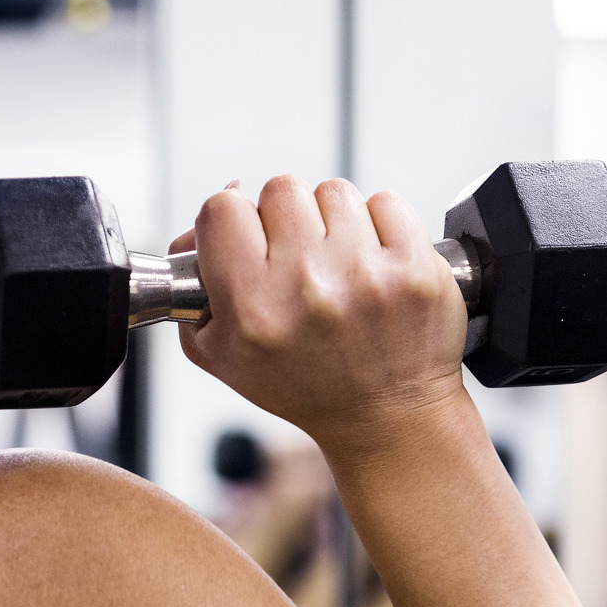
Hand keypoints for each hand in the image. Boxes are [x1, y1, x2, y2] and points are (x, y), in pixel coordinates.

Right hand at [169, 175, 469, 449]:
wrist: (386, 417)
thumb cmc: (304, 386)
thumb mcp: (220, 356)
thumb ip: (190, 293)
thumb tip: (192, 232)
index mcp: (254, 309)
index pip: (221, 208)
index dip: (229, 219)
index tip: (244, 239)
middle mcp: (308, 287)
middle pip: (279, 189)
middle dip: (284, 218)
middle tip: (295, 258)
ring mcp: (368, 274)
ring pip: (332, 191)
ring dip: (332, 220)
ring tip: (337, 265)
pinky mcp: (416, 267)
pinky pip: (385, 201)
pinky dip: (378, 224)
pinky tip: (372, 263)